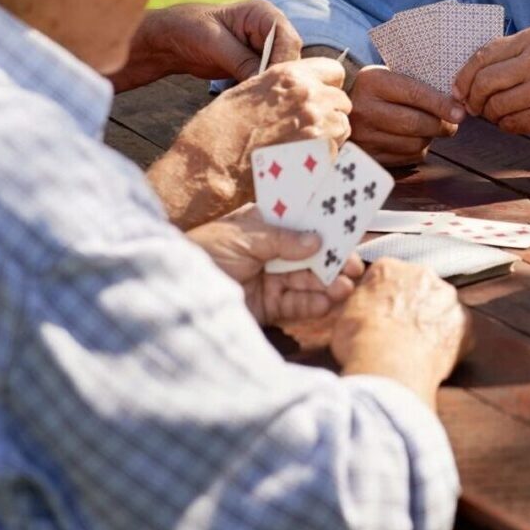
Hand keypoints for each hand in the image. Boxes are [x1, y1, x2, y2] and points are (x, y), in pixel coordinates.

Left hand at [115, 0, 301, 90]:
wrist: (172, 39)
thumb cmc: (189, 29)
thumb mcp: (214, 43)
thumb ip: (241, 61)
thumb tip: (263, 82)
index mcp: (264, 14)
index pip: (288, 39)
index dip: (282, 62)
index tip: (268, 83)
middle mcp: (271, 30)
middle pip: (289, 57)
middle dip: (278, 76)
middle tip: (265, 99)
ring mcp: (266, 48)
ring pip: (281, 71)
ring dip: (271, 86)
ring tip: (258, 103)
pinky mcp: (258, 65)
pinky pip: (268, 79)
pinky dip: (262, 90)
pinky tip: (253, 102)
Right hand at [148, 58, 351, 227]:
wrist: (210, 167)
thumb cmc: (219, 131)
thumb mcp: (248, 91)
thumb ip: (282, 87)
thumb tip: (300, 88)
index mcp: (290, 75)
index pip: (334, 70)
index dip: (328, 85)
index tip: (319, 97)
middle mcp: (309, 94)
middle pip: (342, 100)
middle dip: (330, 113)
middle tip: (308, 129)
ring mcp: (318, 124)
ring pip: (343, 126)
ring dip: (330, 136)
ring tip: (302, 148)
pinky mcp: (322, 152)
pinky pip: (337, 151)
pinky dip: (324, 157)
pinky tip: (301, 162)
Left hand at [187, 204, 363, 325]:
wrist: (174, 294)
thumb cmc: (204, 253)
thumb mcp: (243, 237)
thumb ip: (282, 240)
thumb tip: (317, 240)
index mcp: (263, 225)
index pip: (300, 222)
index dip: (324, 224)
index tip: (349, 228)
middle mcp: (270, 252)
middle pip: (309, 254)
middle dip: (332, 259)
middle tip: (355, 266)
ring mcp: (269, 280)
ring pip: (306, 280)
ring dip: (327, 283)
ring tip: (345, 287)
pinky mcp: (266, 307)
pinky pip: (295, 305)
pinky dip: (312, 304)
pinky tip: (327, 303)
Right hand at [331, 258, 471, 408]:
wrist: (389, 367)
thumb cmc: (361, 341)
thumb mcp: (342, 315)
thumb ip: (357, 301)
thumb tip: (360, 303)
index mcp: (390, 268)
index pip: (387, 276)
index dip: (383, 297)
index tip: (380, 315)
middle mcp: (422, 274)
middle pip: (417, 287)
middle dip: (410, 306)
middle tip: (399, 332)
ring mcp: (447, 298)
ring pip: (440, 307)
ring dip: (432, 322)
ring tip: (415, 349)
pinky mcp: (464, 324)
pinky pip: (457, 332)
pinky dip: (448, 343)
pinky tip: (433, 359)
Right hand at [347, 66, 463, 165]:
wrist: (341, 107)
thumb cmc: (378, 90)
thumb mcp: (390, 76)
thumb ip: (418, 85)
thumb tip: (456, 104)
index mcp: (372, 82)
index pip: (414, 94)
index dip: (441, 105)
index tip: (460, 113)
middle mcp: (364, 109)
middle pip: (416, 124)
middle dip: (441, 125)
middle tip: (452, 123)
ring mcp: (363, 136)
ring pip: (414, 144)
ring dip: (430, 138)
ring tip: (430, 129)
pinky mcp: (368, 156)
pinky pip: (406, 158)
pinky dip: (418, 150)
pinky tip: (414, 139)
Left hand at [453, 26, 529, 137]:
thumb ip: (510, 56)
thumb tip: (467, 77)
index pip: (483, 56)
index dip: (464, 76)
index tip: (458, 89)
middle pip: (484, 82)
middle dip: (473, 98)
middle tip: (474, 106)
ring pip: (495, 106)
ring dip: (490, 115)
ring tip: (498, 114)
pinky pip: (511, 124)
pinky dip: (506, 125)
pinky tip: (514, 120)